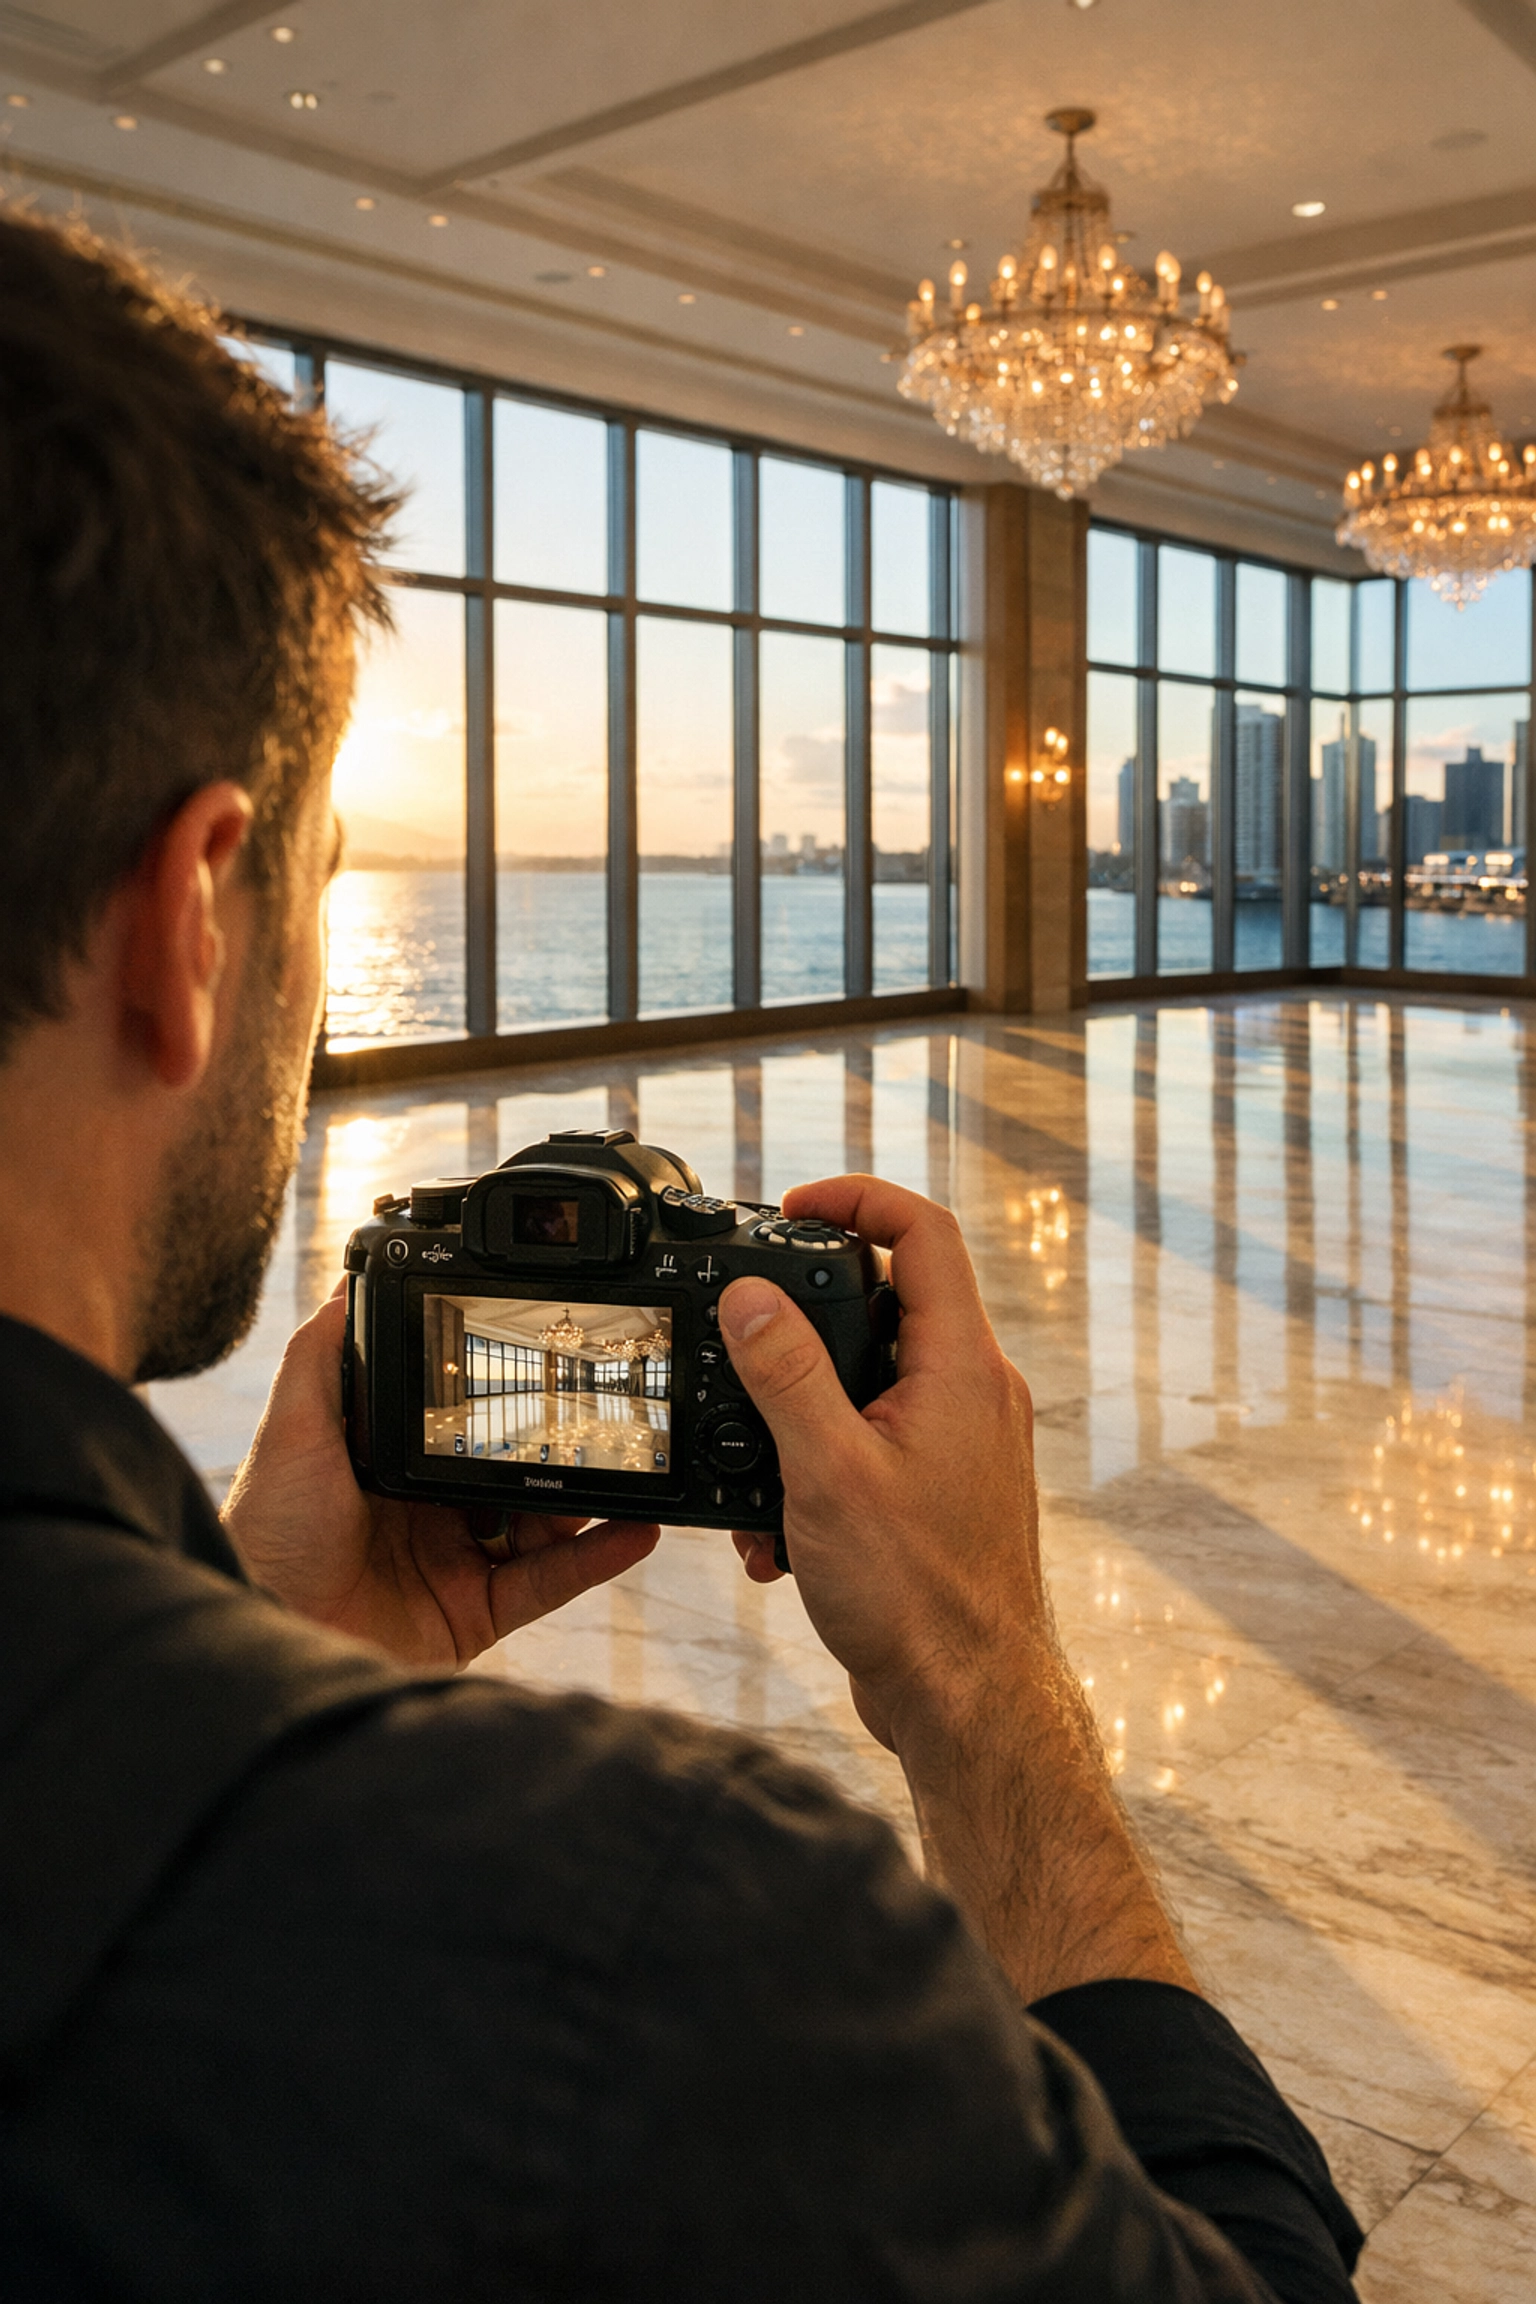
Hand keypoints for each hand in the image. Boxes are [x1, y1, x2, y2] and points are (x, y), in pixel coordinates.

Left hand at [223, 1291, 658, 1670]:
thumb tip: (348, 1285)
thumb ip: (323, 1356)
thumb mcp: (292, 1426)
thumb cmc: (265, 1533)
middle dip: (561, 1448)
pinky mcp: (475, 1615)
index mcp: (393, 1463)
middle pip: (515, 1472)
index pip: (464, 1423)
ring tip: (633, 1467)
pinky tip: (633, 1531)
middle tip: (604, 1418)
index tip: (549, 1364)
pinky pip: (548, 1584)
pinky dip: (595, 1559)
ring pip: (543, 1527)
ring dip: (590, 1499)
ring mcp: (455, 1563)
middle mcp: (429, 1512)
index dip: (507, 1400)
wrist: (267, 1626)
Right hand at [721, 1178, 1041, 1754]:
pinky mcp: (944, 1491)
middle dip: (810, 1311)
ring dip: (805, 1408)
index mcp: (963, 1368)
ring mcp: (964, 1443)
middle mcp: (976, 1394)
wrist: (968, 1702)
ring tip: (758, 1458)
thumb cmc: (918, 1598)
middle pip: (895, 1299)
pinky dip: (822, 1464)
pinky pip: (876, 1442)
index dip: (857, 1198)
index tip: (794, 1206)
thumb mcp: (828, 1472)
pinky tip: (779, 1531)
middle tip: (752, 1325)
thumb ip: (786, 1375)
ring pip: (876, 1379)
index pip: (923, 1232)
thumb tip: (749, 1298)